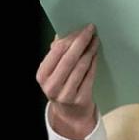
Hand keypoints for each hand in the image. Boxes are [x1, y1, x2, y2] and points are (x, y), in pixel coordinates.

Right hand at [36, 24, 98, 139]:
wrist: (69, 112)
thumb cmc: (61, 84)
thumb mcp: (53, 71)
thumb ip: (57, 53)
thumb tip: (65, 31)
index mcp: (42, 75)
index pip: (57, 51)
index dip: (71, 37)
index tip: (82, 28)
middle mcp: (52, 86)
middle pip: (70, 58)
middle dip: (82, 41)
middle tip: (91, 29)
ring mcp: (66, 94)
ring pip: (81, 66)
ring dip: (90, 49)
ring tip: (96, 40)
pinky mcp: (80, 98)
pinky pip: (90, 75)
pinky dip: (94, 61)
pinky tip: (96, 53)